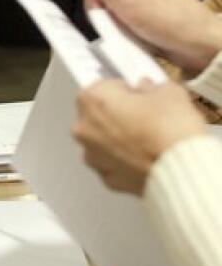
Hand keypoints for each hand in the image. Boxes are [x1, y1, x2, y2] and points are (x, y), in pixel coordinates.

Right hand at [69, 0, 221, 72]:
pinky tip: (126, 26)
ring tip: (125, 24)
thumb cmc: (174, 23)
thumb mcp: (128, 3)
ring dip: (107, 13)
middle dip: (100, 2)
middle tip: (116, 18)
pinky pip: (111, 5)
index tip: (102, 6)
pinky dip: (114, 19)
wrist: (198, 46)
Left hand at [73, 79, 205, 194]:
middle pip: (98, 116)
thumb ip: (150, 87)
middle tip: (146, 118)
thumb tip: (147, 89)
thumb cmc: (170, 128)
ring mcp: (93, 156)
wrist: (182, 168)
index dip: (124, 90)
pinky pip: (113, 164)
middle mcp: (84, 128)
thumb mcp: (168, 91)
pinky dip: (126, 162)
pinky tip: (146, 158)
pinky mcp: (107, 179)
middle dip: (119, 115)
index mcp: (92, 100)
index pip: (103, 87)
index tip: (138, 95)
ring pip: (102, 142)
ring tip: (149, 140)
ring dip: (119, 140)